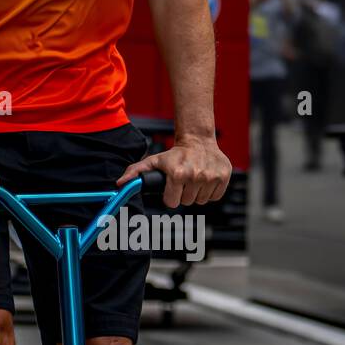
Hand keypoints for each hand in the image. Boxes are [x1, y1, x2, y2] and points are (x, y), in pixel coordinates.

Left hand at [116, 135, 230, 208]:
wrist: (198, 140)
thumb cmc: (174, 154)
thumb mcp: (153, 161)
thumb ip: (135, 173)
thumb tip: (119, 184)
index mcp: (177, 174)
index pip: (172, 203)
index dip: (170, 196)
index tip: (171, 187)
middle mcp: (196, 175)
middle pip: (187, 202)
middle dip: (183, 194)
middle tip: (183, 180)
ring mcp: (211, 177)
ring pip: (201, 201)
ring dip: (196, 192)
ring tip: (193, 178)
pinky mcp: (224, 176)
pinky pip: (215, 197)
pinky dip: (210, 191)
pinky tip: (205, 179)